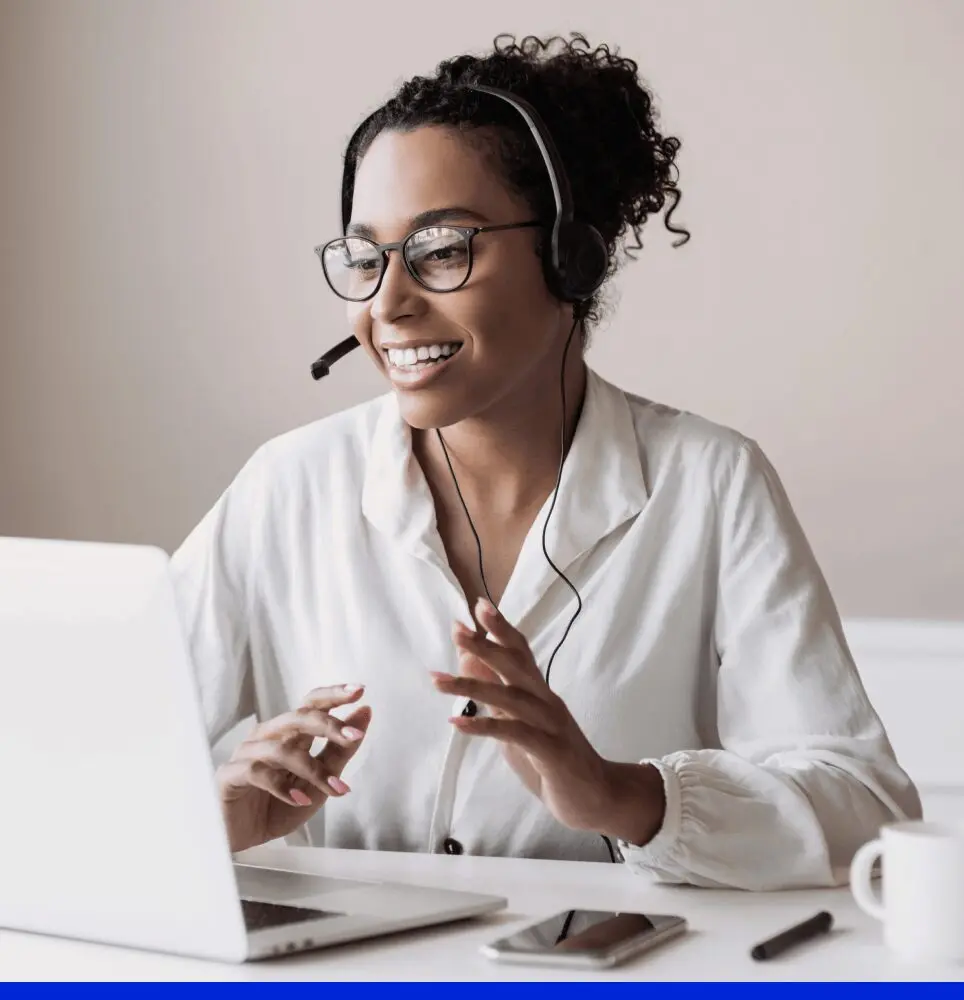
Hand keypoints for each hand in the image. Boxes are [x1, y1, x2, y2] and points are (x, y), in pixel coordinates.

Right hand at [217, 684, 371, 851]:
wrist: (242, 838)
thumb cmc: (278, 807)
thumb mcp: (319, 783)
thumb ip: (341, 750)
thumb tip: (365, 711)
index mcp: (289, 734)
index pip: (311, 704)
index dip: (333, 695)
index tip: (360, 690)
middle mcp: (268, 736)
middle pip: (297, 717)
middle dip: (329, 725)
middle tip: (354, 737)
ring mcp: (246, 753)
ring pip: (281, 748)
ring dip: (313, 770)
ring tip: (335, 789)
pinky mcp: (230, 775)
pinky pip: (257, 771)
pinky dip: (282, 787)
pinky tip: (300, 800)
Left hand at [431, 599, 664, 844]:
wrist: (598, 798)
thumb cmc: (554, 761)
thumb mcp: (519, 726)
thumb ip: (496, 698)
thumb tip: (469, 664)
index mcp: (540, 693)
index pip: (521, 652)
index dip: (500, 629)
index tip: (477, 606)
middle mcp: (547, 702)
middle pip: (516, 665)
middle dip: (485, 645)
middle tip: (457, 628)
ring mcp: (550, 725)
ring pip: (510, 697)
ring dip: (471, 686)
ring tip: (437, 680)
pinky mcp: (550, 752)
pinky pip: (514, 733)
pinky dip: (485, 726)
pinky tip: (457, 723)